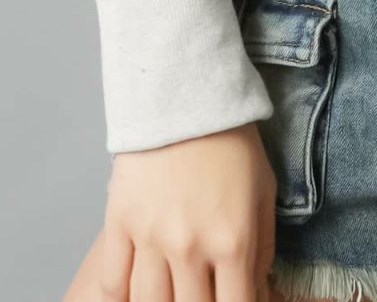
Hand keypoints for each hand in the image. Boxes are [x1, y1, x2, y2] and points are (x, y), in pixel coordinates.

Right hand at [74, 122, 277, 301]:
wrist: (186, 96)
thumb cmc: (232, 143)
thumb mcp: (264, 190)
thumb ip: (263, 247)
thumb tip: (258, 291)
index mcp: (232, 241)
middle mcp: (189, 248)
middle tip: (202, 293)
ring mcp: (150, 238)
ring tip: (173, 293)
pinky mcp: (119, 224)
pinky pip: (112, 283)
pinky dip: (119, 298)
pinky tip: (132, 296)